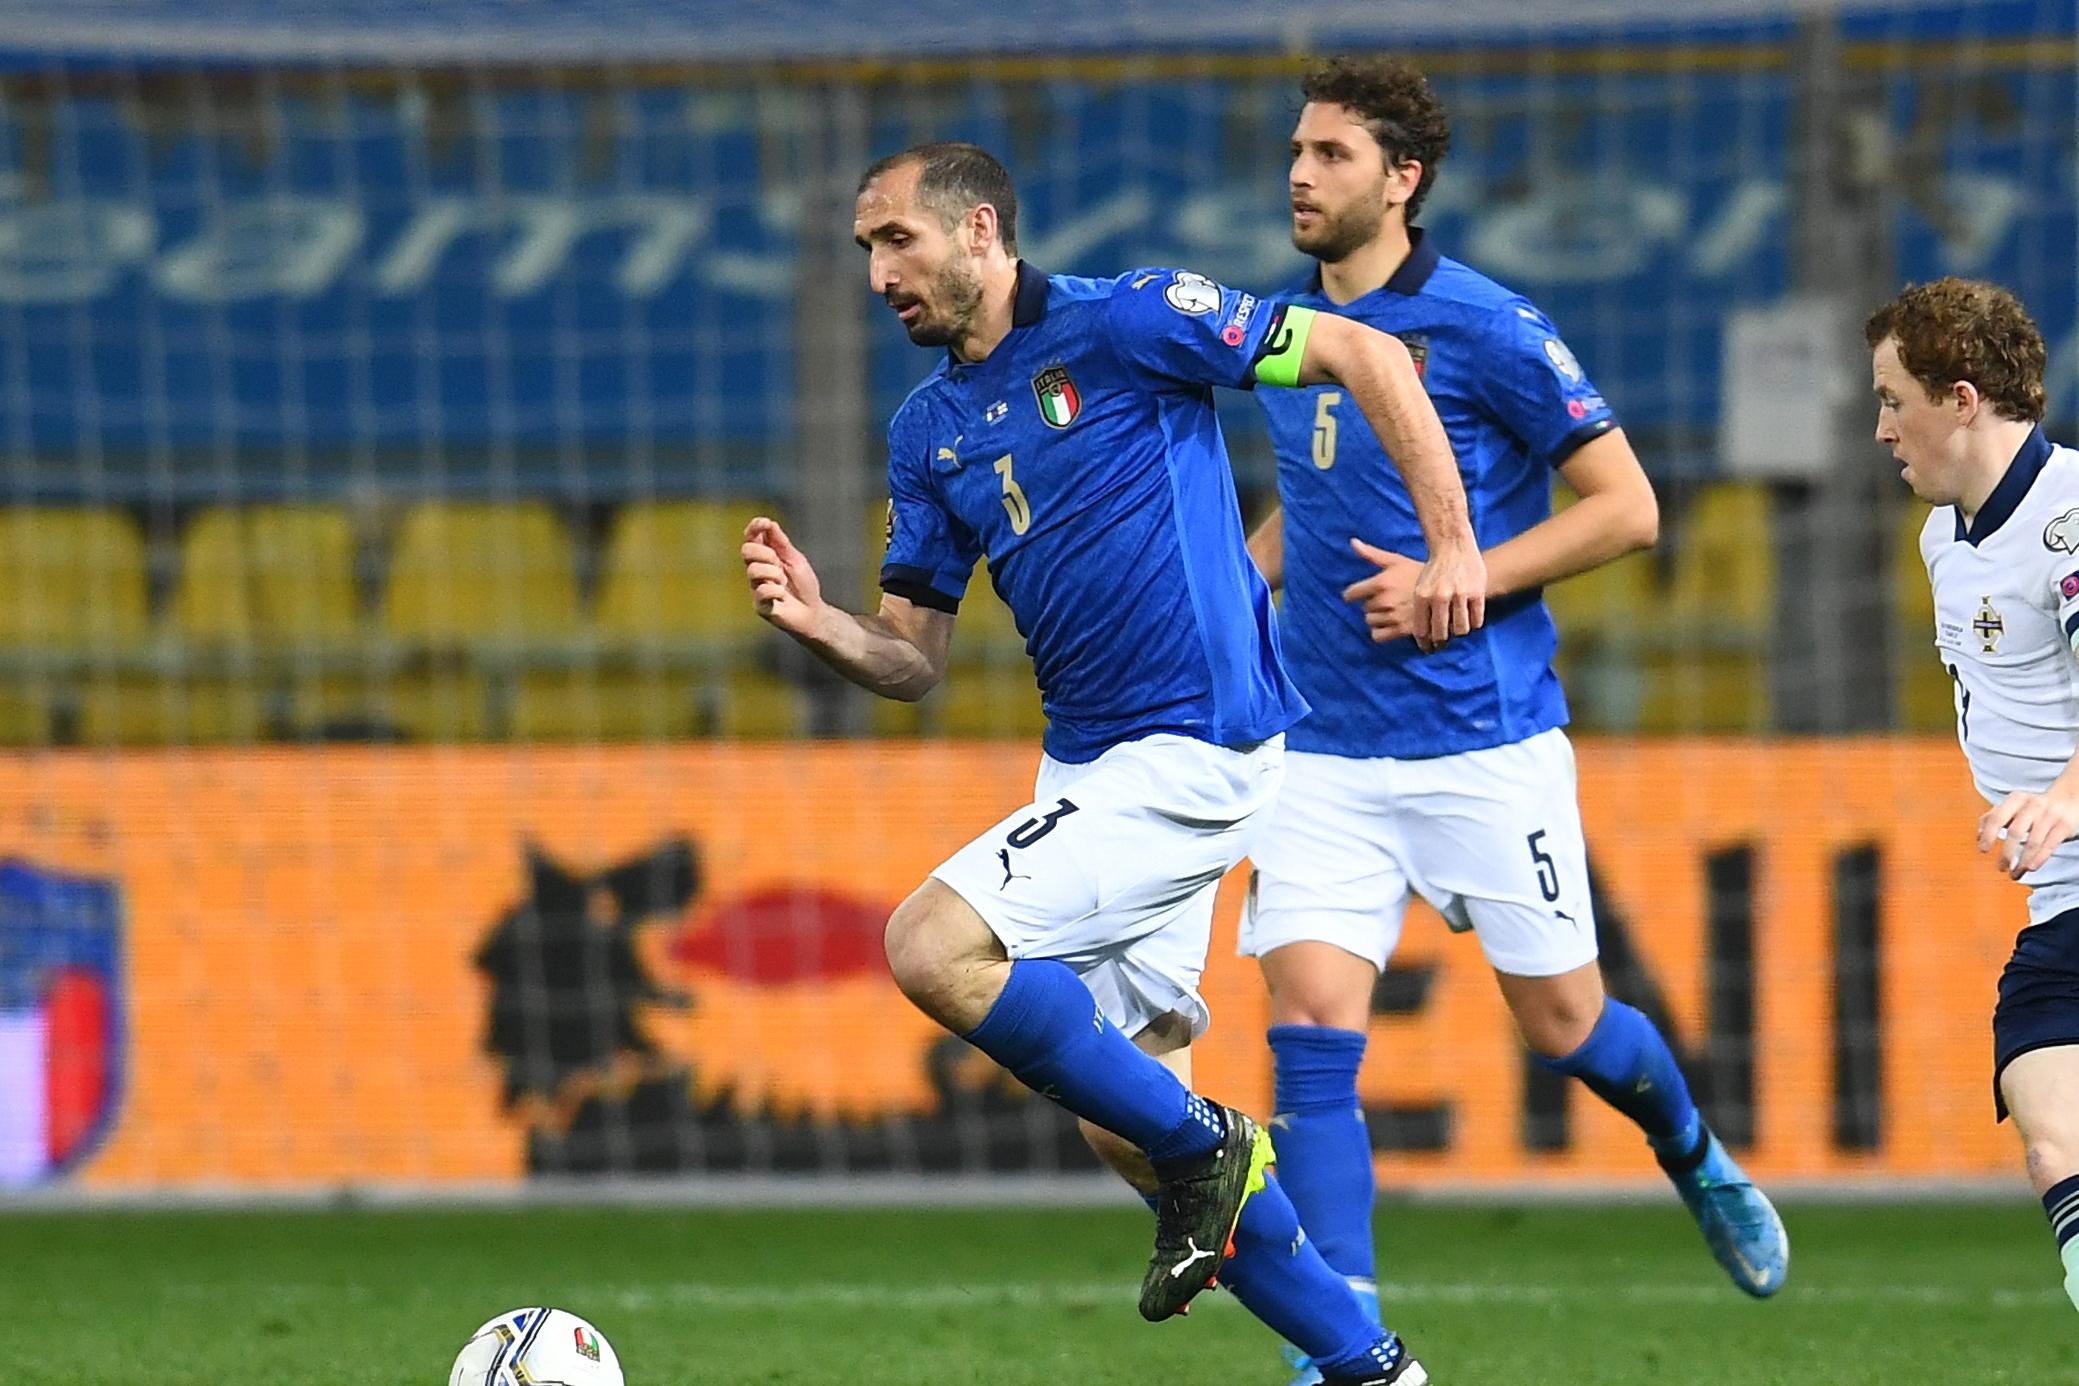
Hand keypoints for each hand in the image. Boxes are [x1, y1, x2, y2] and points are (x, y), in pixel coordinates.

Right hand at [742, 516, 824, 638]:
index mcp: (765, 556)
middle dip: (765, 553)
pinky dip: (777, 591)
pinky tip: (783, 596)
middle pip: (746, 550)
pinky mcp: (759, 605)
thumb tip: (768, 522)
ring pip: (753, 570)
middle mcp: (757, 570)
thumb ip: (781, 542)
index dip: (754, 528)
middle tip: (779, 563)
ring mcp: (756, 587)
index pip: (751, 537)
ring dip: (774, 574)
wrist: (813, 612)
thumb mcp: (795, 559)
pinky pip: (762, 591)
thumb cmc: (803, 584)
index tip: (764, 523)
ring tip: (784, 582)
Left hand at [1343, 536, 1487, 650]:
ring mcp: (1394, 616)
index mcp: (1381, 582)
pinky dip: (1381, 632)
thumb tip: (1353, 542)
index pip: (1351, 594)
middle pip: (1365, 608)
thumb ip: (1372, 554)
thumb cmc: (1418, 572)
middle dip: (1373, 605)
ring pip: (1371, 622)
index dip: (1353, 595)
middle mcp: (1385, 600)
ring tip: (1393, 611)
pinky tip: (1391, 624)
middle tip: (1389, 600)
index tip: (1356, 596)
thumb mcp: (1396, 561)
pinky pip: (1377, 636)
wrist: (1445, 590)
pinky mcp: (1402, 630)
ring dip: (1378, 618)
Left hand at [1411, 534, 1486, 646]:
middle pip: (1441, 634)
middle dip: (1441, 642)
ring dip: (1459, 632)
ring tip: (1457, 629)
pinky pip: (1477, 621)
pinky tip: (1470, 619)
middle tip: (1443, 643)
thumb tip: (1422, 637)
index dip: (1425, 644)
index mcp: (1422, 596)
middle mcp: (1440, 596)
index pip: (1422, 630)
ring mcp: (1460, 594)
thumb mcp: (1419, 587)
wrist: (1453, 546)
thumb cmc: (1434, 570)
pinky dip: (1474, 623)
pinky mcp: (1477, 592)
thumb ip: (1420, 610)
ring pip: (1461, 630)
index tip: (1428, 648)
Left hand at [1978, 789, 2078, 877]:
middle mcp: (2032, 806)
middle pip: (2015, 832)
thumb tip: (1978, 836)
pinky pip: (2050, 845)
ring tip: (2015, 874)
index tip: (1983, 850)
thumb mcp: (2013, 806)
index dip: (1988, 834)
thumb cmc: (2034, 807)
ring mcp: (2050, 815)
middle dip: (2006, 853)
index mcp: (2016, 799)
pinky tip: (2030, 868)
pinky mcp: (2064, 826)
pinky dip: (2039, 858)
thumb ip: (1994, 817)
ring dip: (2022, 862)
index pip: (1997, 817)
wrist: (2069, 799)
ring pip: (2033, 842)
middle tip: (2001, 868)